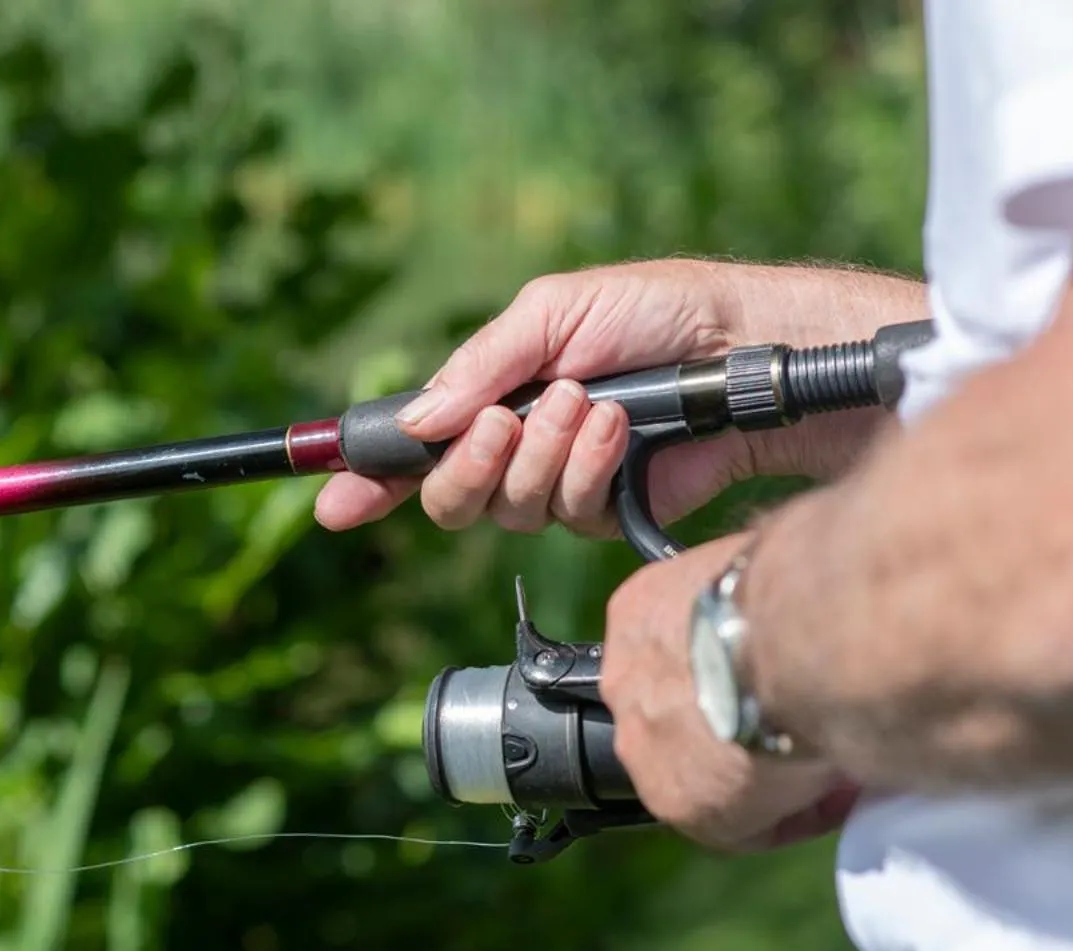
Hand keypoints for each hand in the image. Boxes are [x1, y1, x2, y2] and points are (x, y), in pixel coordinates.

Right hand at [314, 258, 925, 537]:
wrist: (735, 347)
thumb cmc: (653, 312)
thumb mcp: (553, 312)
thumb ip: (481, 366)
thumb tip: (421, 419)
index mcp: (490, 395)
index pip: (413, 448)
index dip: (369, 479)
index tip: (336, 503)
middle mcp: (516, 447)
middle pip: (449, 497)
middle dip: (471, 465)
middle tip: (506, 422)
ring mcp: (559, 483)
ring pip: (508, 510)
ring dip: (543, 456)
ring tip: (589, 405)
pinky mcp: (606, 511)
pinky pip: (568, 515)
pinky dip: (588, 470)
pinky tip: (620, 433)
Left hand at [599, 532, 858, 851]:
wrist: (796, 632)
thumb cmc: (798, 578)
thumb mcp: (762, 566)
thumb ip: (763, 594)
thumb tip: (809, 589)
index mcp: (641, 614)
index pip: (677, 655)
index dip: (731, 674)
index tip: (777, 678)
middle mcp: (627, 682)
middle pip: (683, 716)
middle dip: (739, 725)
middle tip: (801, 724)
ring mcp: (646, 748)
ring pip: (707, 772)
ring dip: (762, 772)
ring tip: (827, 763)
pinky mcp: (685, 804)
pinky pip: (741, 824)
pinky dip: (789, 813)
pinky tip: (834, 794)